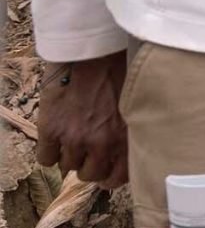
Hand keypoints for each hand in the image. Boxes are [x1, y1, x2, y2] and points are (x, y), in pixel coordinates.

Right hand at [36, 54, 127, 187]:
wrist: (92, 50)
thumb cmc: (121, 70)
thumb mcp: (137, 104)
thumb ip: (133, 130)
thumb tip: (131, 151)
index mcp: (127, 136)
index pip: (118, 177)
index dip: (109, 177)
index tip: (106, 171)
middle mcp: (102, 142)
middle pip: (90, 175)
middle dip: (89, 165)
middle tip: (87, 151)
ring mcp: (74, 137)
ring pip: (67, 167)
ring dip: (70, 155)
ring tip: (73, 138)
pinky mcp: (51, 129)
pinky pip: (45, 158)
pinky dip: (49, 152)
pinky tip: (55, 138)